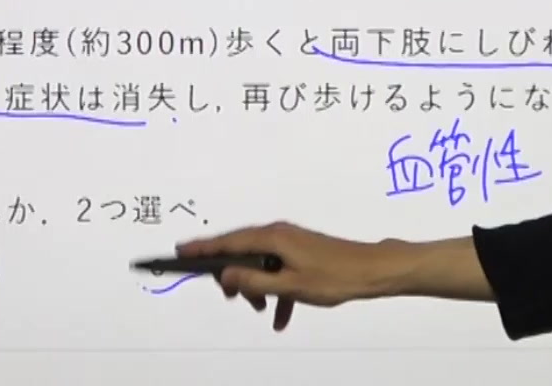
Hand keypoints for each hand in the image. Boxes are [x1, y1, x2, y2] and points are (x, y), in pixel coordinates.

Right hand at [172, 221, 395, 331]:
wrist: (371, 271)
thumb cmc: (333, 277)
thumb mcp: (290, 286)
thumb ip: (255, 282)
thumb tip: (227, 275)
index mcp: (272, 238)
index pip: (229, 242)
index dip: (203, 248)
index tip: (180, 251)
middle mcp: (277, 234)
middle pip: (241, 251)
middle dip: (234, 277)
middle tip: (237, 299)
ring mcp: (289, 242)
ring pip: (259, 263)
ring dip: (255, 286)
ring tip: (260, 308)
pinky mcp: (299, 252)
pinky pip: (277, 269)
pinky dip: (275, 291)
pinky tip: (280, 317)